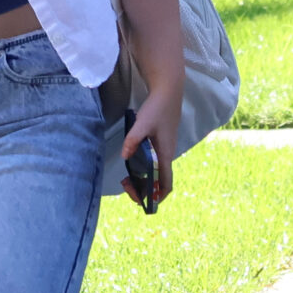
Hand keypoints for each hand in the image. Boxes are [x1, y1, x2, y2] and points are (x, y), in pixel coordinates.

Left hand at [120, 82, 182, 209]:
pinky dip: (146, 169)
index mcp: (165, 154)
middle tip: (126, 185)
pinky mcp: (162, 142)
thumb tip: (124, 157)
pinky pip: (155, 163)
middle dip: (144, 189)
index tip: (143, 202)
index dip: (157, 197)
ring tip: (127, 178)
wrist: (169, 90)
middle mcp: (167, 154)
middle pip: (160, 181)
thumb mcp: (142, 124)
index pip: (165, 184)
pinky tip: (134, 162)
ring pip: (157, 172)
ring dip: (144, 179)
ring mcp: (165, 148)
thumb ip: (133, 141)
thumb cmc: (157, 108)